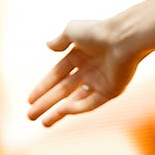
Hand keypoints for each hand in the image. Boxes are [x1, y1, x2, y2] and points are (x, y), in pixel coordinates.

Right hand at [26, 18, 143, 126]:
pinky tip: (62, 111)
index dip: (43, 87)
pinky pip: (91, 103)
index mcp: (80, 55)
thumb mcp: (73, 31)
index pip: (57, 75)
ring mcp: (100, 81)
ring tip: (43, 123)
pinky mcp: (111, 90)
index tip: (29, 100)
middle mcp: (89, 69)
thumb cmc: (98, 32)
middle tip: (30, 116)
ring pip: (76, 100)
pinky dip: (77, 108)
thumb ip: (60, 40)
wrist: (125, 38)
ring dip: (59, 112)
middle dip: (46, 104)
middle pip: (63, 91)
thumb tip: (48, 45)